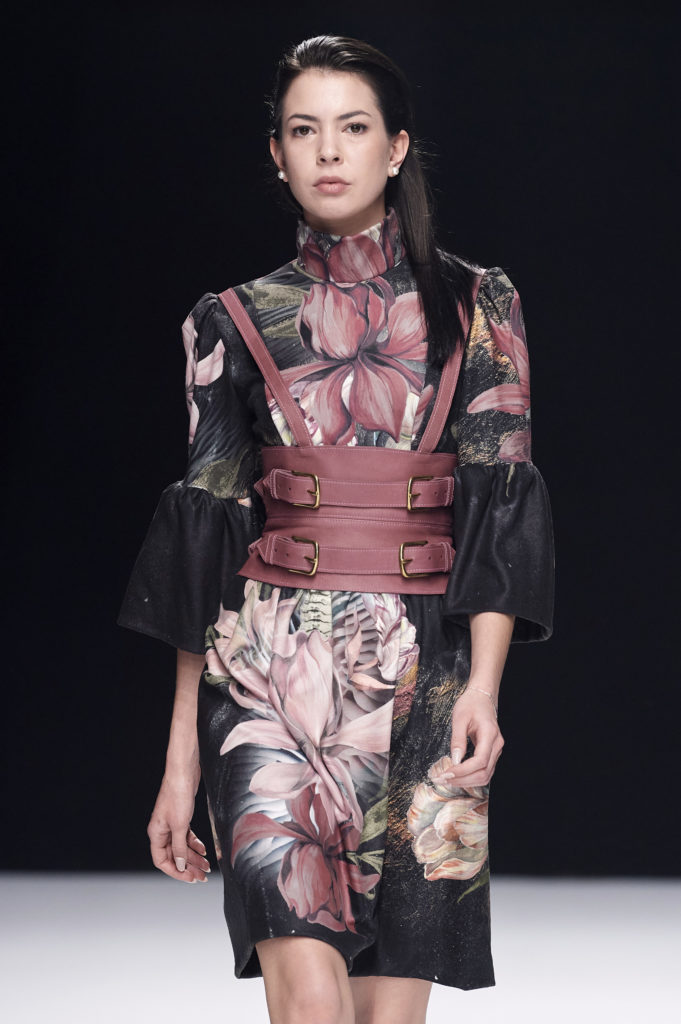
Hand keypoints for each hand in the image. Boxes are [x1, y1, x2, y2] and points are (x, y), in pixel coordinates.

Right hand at [147, 763, 210, 882]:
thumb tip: (180, 865)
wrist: (184, 771)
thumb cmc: (178, 794)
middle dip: (188, 867)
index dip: (176, 872)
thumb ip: (179, 847)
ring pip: (182, 847)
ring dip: (194, 857)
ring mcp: (172, 823)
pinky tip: (204, 849)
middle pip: (173, 856)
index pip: (162, 861)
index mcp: (156, 833)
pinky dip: (195, 844)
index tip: (191, 878)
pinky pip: (186, 836)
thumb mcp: (180, 825)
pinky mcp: (181, 817)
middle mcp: (162, 830)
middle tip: (203, 876)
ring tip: (207, 865)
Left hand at [444, 686, 503, 787]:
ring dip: (466, 781)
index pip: (480, 761)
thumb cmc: (470, 704)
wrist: (481, 697)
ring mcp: (496, 750)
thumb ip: (458, 740)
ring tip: (448, 779)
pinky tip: (457, 776)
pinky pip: (484, 771)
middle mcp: (497, 745)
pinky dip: (471, 777)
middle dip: (463, 780)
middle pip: (483, 773)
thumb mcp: (459, 718)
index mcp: (490, 735)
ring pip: (485, 776)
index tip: (447, 773)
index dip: (463, 771)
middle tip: (443, 779)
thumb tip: (455, 761)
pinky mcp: (492, 753)